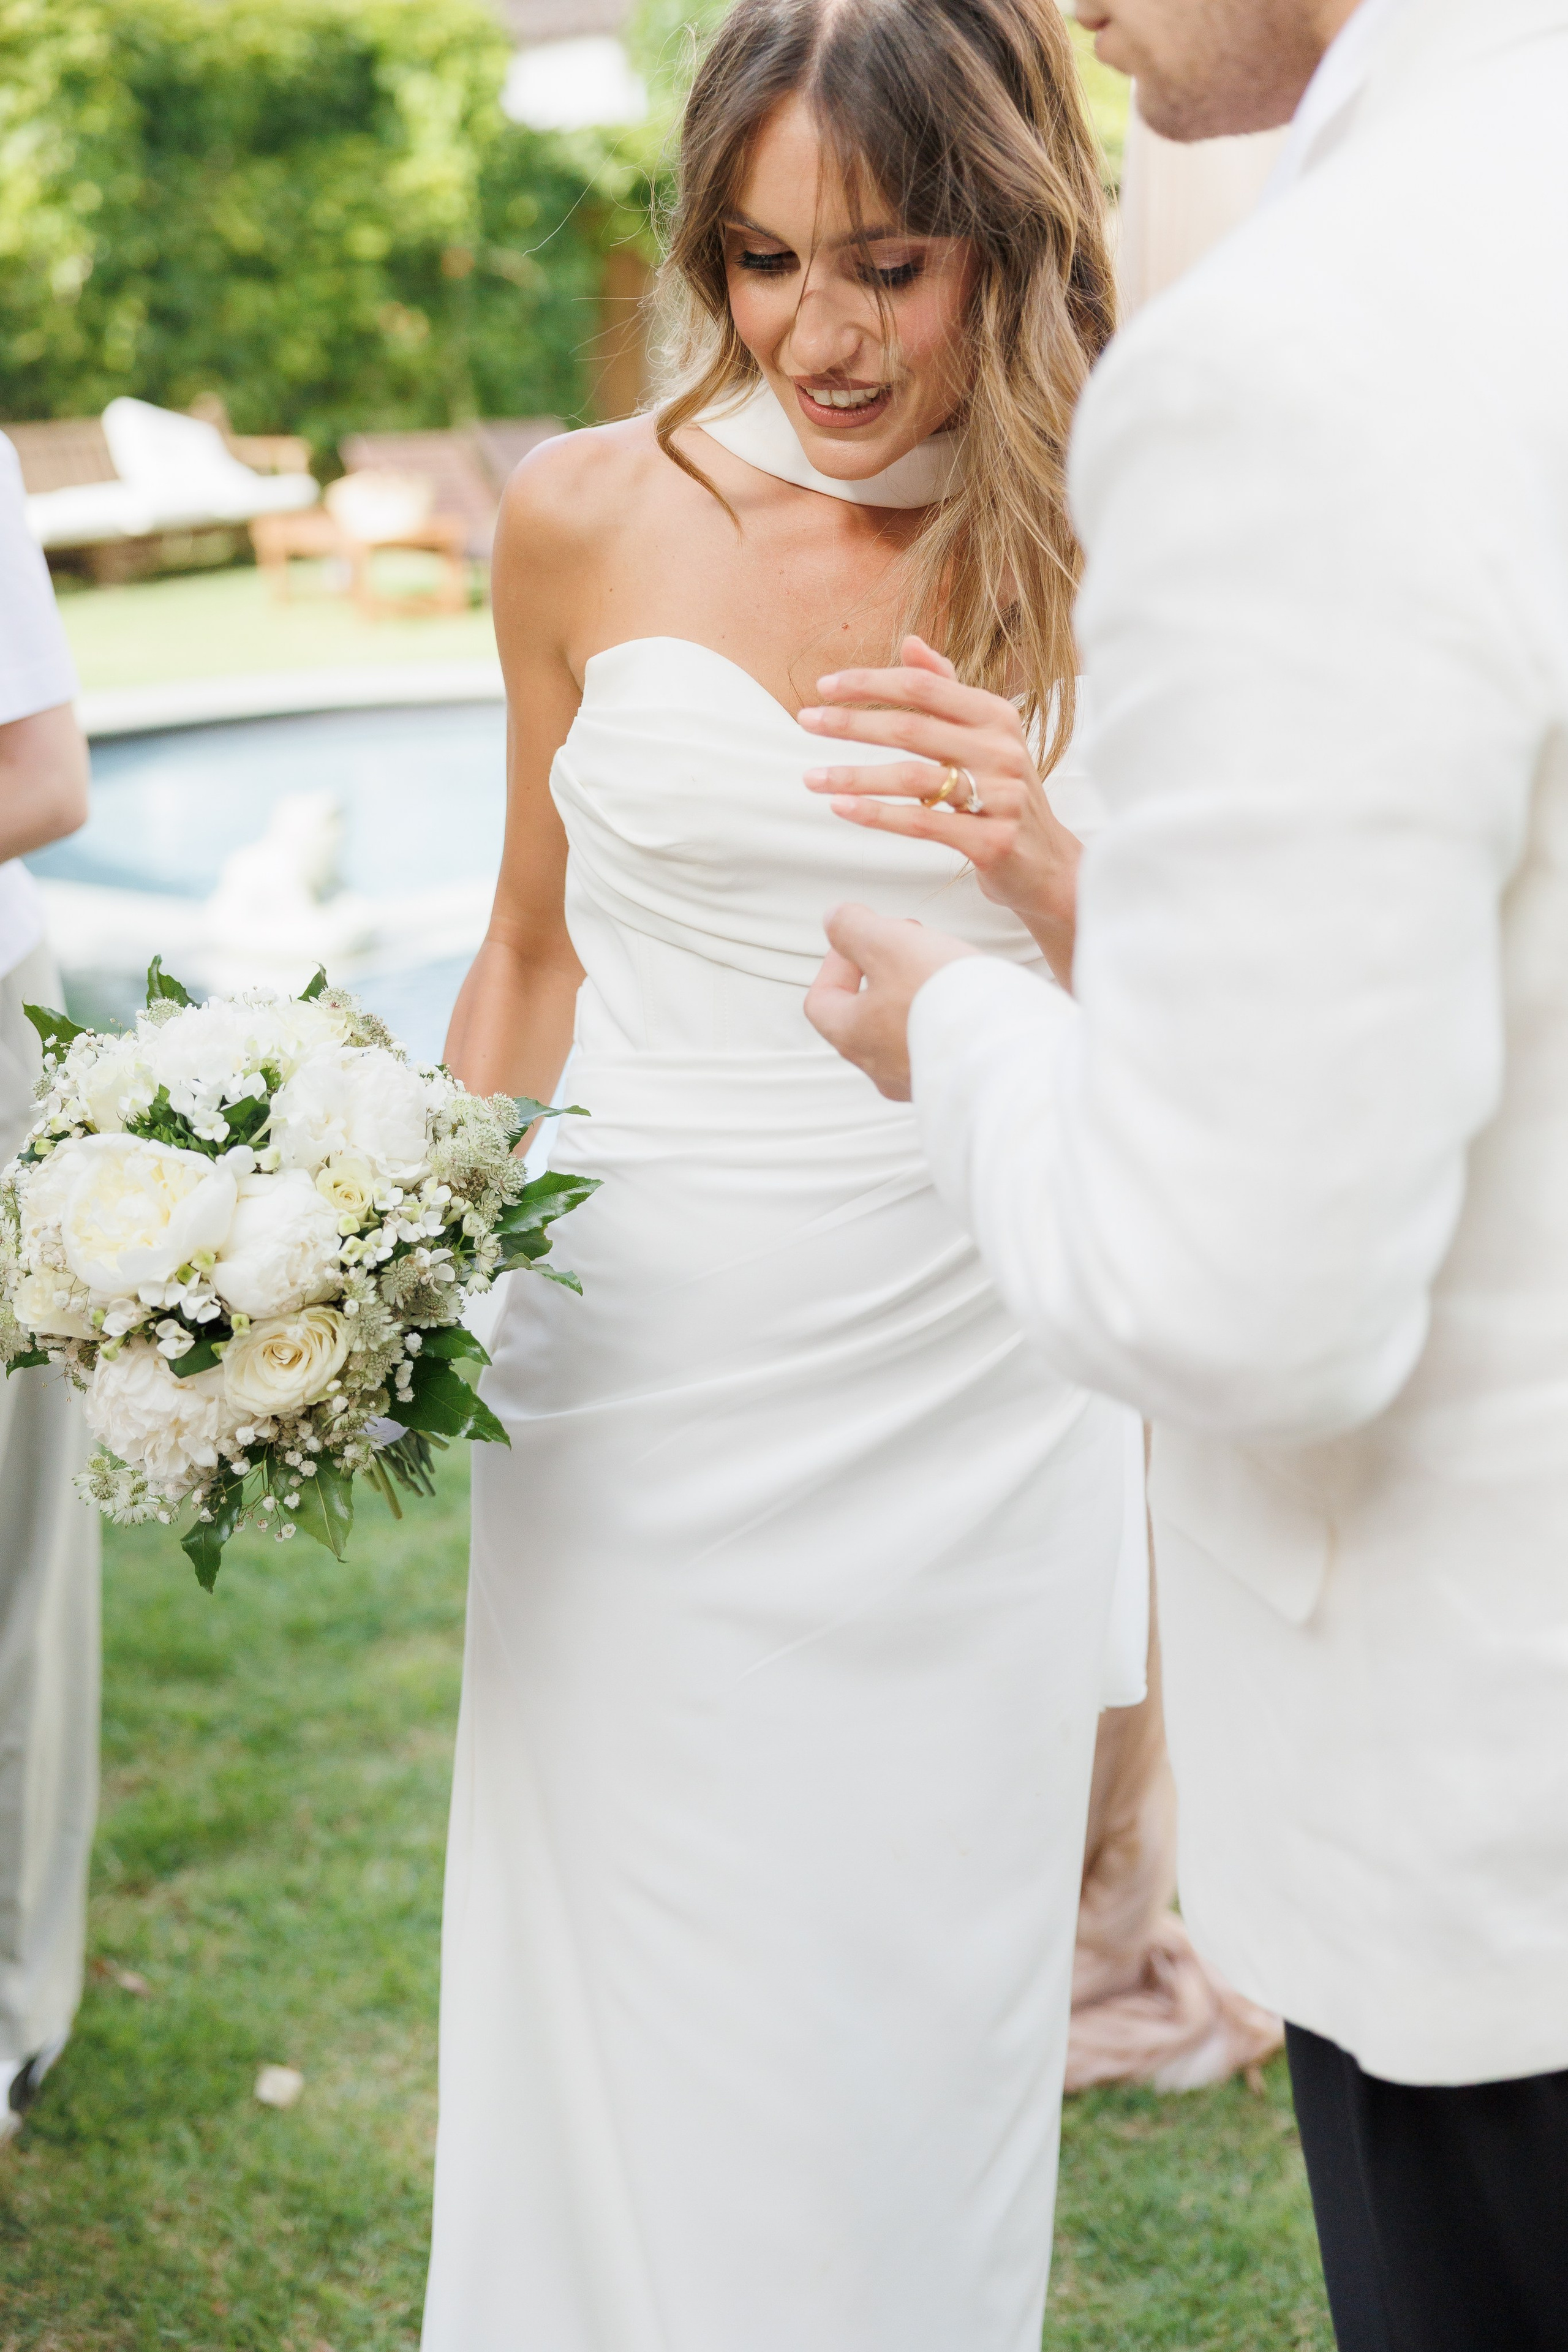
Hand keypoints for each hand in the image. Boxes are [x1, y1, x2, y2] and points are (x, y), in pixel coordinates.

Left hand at [799, 636, 1080, 987]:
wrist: (1048, 864)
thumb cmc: (1003, 794)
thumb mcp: (984, 737)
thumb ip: (947, 689)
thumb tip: (909, 642)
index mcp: (996, 715)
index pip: (924, 686)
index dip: (871, 682)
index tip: (824, 686)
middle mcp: (1001, 750)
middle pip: (912, 727)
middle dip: (851, 723)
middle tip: (805, 721)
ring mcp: (1000, 796)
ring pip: (912, 778)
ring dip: (854, 775)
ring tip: (811, 778)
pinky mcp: (991, 841)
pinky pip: (922, 824)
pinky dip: (877, 815)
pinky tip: (842, 807)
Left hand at [804, 903, 976, 1100]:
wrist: (1010, 1053)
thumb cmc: (946, 1004)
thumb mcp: (889, 943)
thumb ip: (853, 927)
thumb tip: (836, 920)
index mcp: (852, 1036)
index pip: (822, 1000)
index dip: (837, 962)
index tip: (864, 939)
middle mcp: (881, 1068)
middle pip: (866, 1014)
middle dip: (885, 971)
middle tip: (911, 946)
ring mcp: (919, 1079)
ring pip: (905, 1029)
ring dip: (918, 992)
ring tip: (946, 967)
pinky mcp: (956, 1081)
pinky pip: (941, 1044)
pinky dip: (947, 1016)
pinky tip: (972, 998)